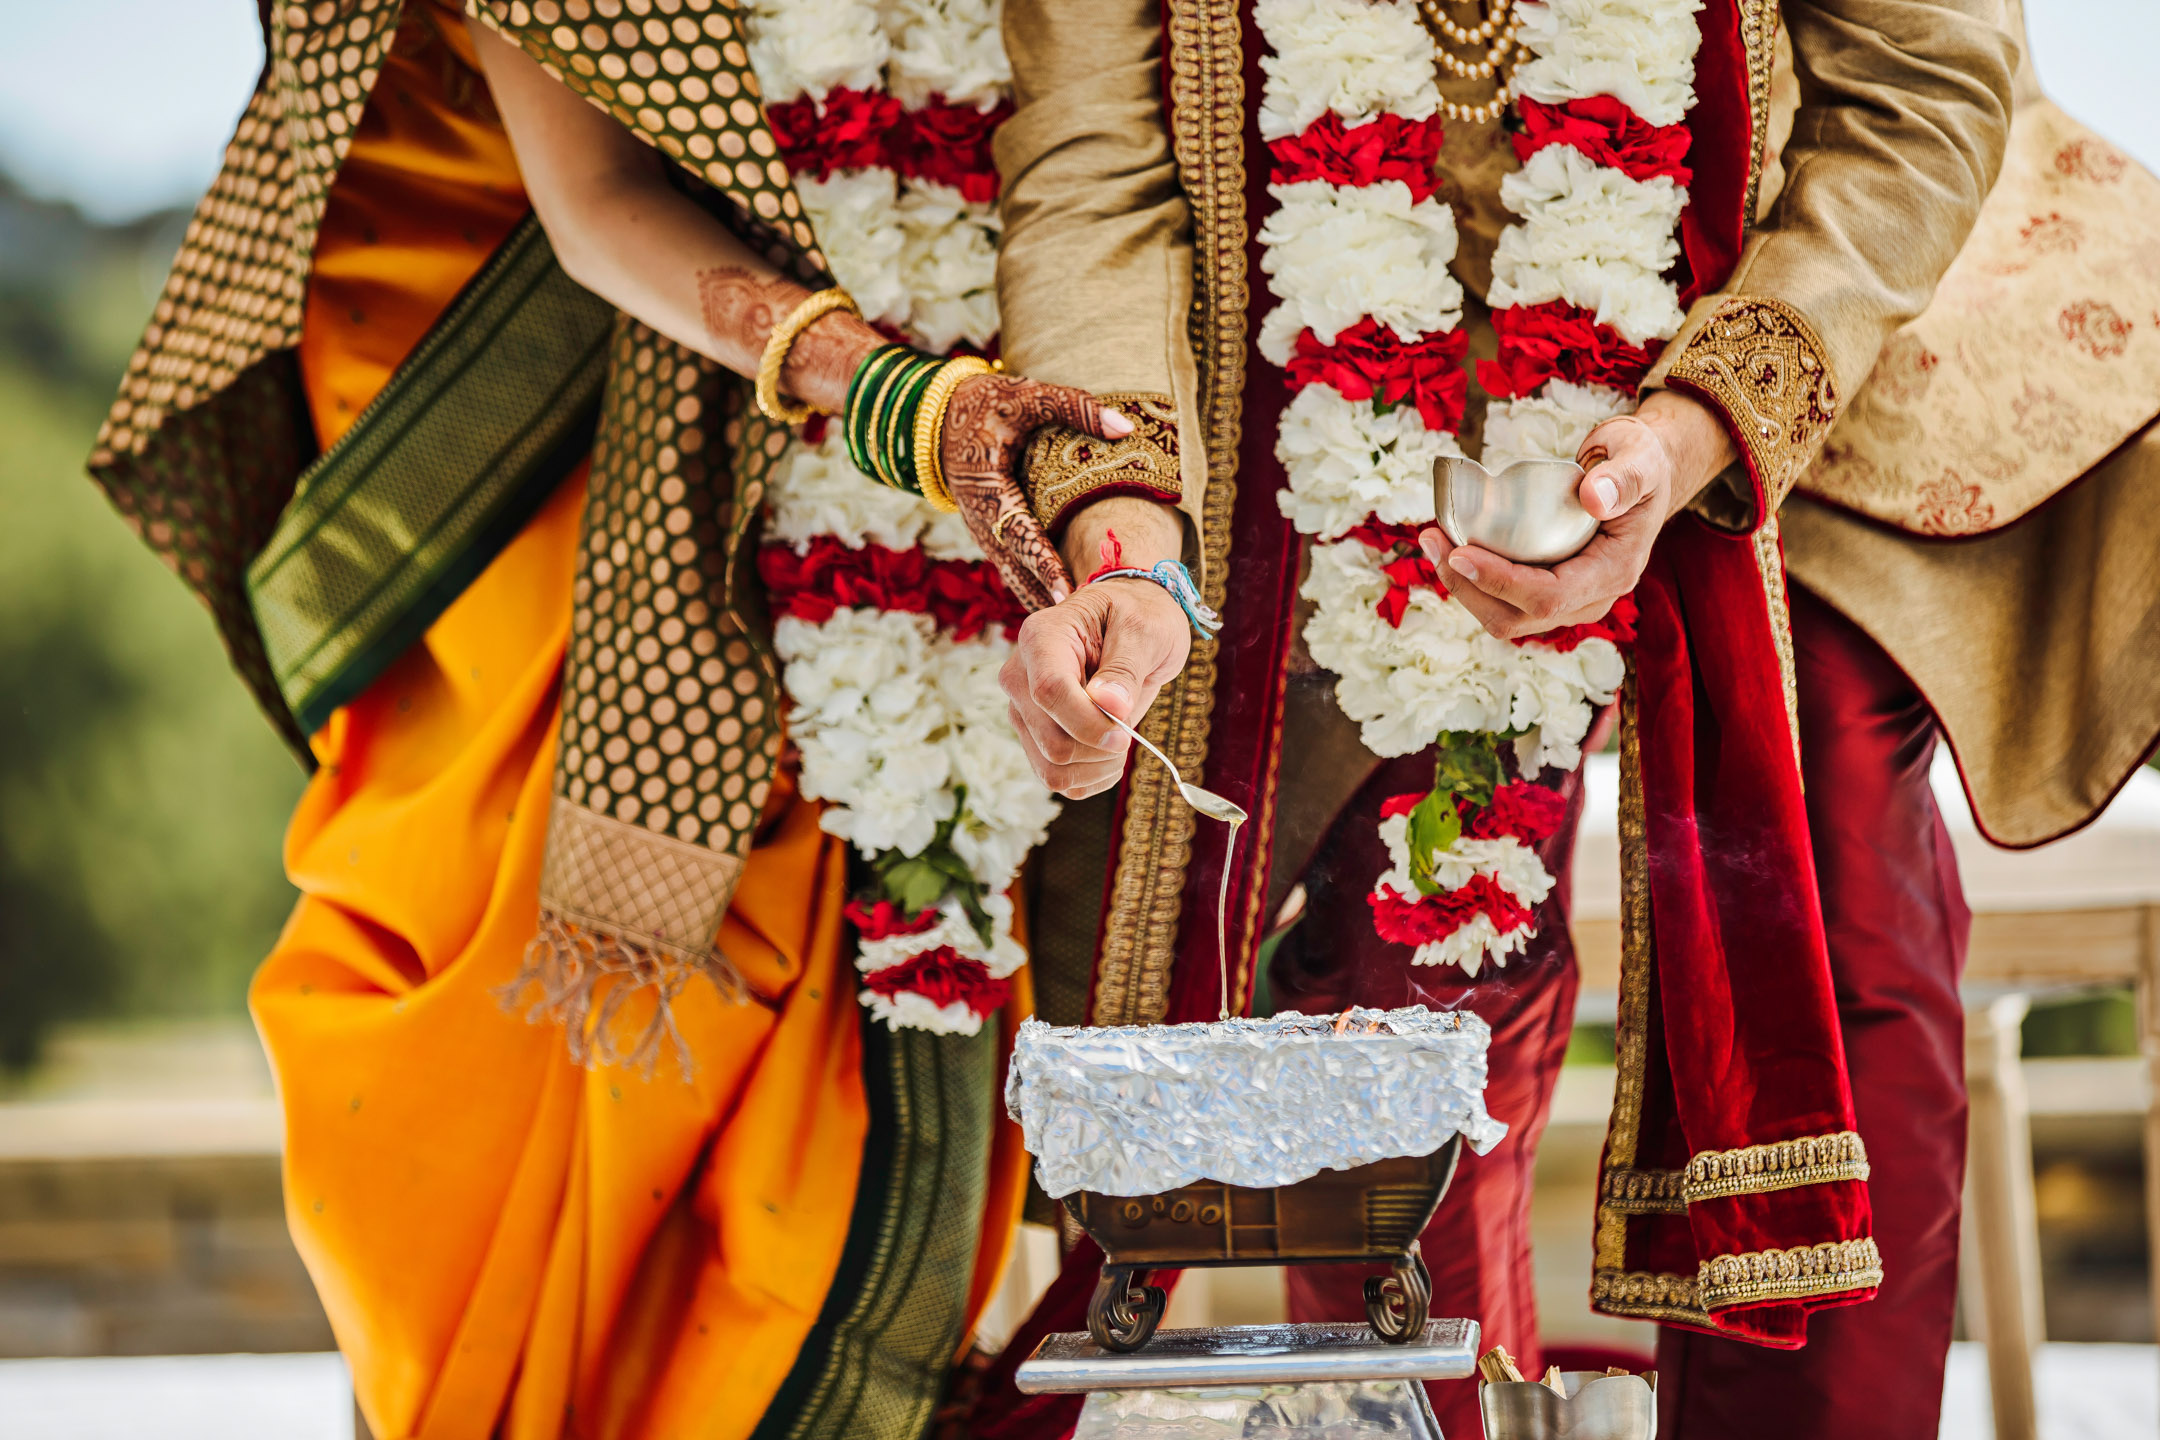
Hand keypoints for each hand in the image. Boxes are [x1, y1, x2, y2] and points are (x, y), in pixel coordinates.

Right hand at [942, 373, 1133, 611]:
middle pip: (1016, 565)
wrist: (934, 419)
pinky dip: (1032, 589)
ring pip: (1013, 573)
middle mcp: (982, 518)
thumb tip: (1124, 427)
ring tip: (1074, 631)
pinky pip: (1012, 568)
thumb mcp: (1026, 396)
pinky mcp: (989, 535)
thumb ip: (1075, 408)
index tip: (1067, 591)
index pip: (1020, 532)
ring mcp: (983, 531)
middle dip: (1046, 594)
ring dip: (1039, 599)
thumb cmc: (985, 404)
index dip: (1043, 562)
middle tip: (1081, 623)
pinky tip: (1059, 611)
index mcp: (988, 487)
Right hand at [1000, 577, 1192, 798]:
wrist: (1130, 623)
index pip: (1049, 693)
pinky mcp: (1035, 736)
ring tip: (1122, 740)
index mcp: (1041, 639)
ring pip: (1051, 769)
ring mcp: (1024, 710)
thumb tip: (1111, 707)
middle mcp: (1020, 677)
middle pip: (1050, 741)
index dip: (1088, 724)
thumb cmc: (1137, 616)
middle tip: (1130, 731)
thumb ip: (1126, 668)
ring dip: (1097, 768)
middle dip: (1099, 748)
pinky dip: (1092, 778)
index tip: (1124, 734)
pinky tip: (1110, 755)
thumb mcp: (1144, 630)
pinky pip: (1059, 780)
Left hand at [1418, 391, 1736, 639]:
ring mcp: (1567, 601)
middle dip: (1466, 585)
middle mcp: (1590, 598)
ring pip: (1502, 615)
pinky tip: (1448, 544)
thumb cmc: (1639, 462)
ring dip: (1460, 585)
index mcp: (1614, 572)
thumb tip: (1594, 498)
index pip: (1549, 597)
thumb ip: (1625, 476)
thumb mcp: (1640, 457)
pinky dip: (1469, 578)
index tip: (1459, 552)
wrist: (1638, 476)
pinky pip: (1500, 600)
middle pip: (1515, 616)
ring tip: (1432, 538)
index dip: (1501, 581)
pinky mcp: (1546, 593)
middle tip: (1430, 537)